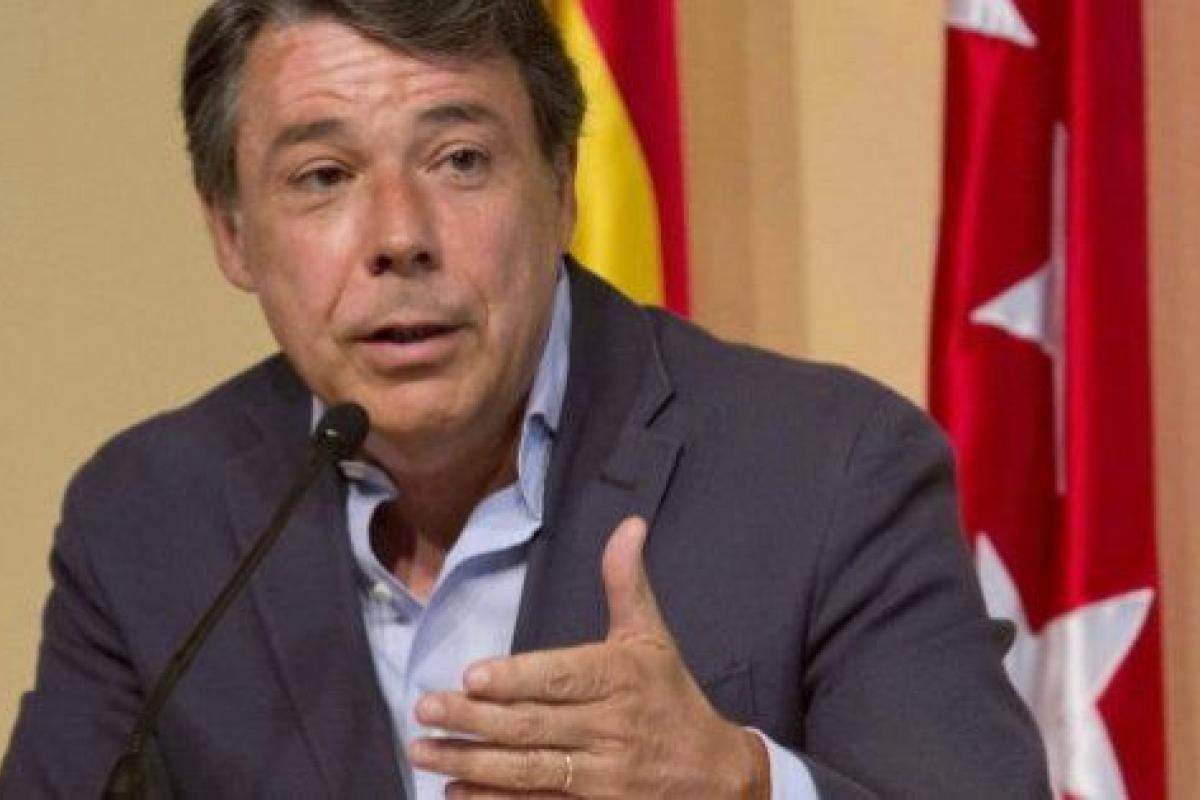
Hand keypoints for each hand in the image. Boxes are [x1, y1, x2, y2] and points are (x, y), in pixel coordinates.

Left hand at [407, 517, 769, 798]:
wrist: (715, 778)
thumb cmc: (672, 697)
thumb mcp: (653, 638)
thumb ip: (628, 583)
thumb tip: (629, 524)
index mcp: (622, 679)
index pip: (564, 678)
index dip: (518, 679)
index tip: (472, 675)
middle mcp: (610, 729)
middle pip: (535, 726)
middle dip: (475, 719)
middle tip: (425, 708)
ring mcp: (600, 778)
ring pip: (528, 769)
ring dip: (471, 761)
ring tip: (423, 749)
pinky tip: (454, 792)